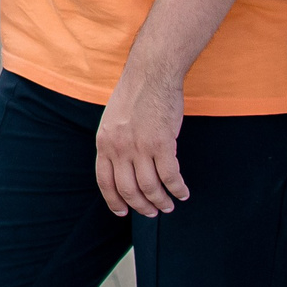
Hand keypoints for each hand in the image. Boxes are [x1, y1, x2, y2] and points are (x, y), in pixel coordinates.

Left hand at [94, 65, 188, 216]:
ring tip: (169, 206)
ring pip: (150, 187)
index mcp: (104, 142)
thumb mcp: (112, 120)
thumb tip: (122, 167)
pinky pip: (170, 176)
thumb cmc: (135, 94)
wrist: (151, 74)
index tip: (123, 212)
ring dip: (160, 201)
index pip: (105, 182)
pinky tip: (182, 193)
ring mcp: (139, 147)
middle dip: (141, 206)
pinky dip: (177, 189)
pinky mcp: (162, 144)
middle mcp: (118, 148)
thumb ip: (114, 143)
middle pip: (128, 189)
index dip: (114, 201)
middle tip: (152, 212)